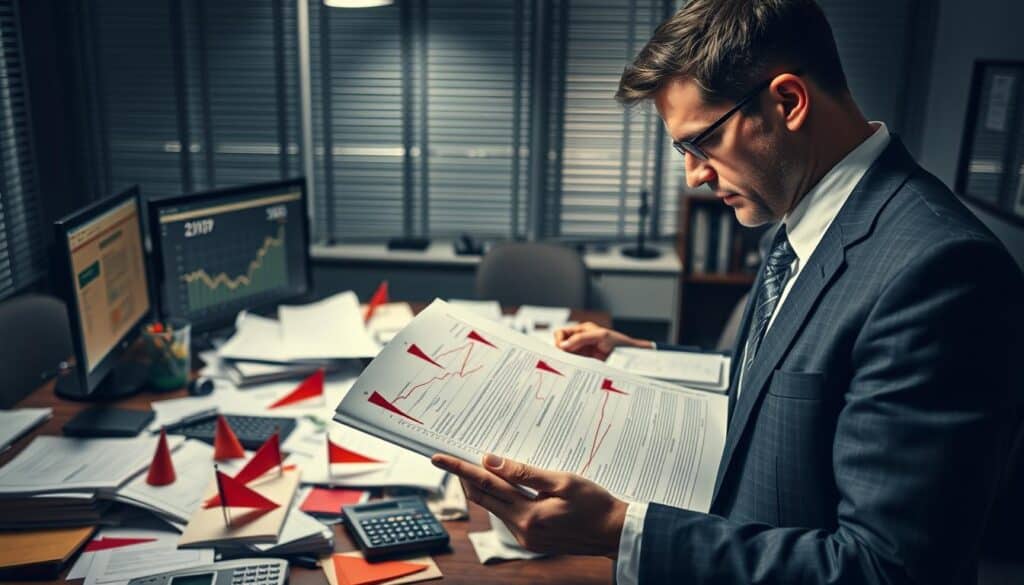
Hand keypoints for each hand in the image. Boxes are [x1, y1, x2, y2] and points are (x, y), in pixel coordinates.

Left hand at [431, 453, 626, 557]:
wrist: (615, 532)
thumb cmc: (595, 504)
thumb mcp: (562, 481)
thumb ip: (524, 472)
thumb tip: (491, 461)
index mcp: (528, 516)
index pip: (485, 486)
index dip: (459, 469)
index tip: (440, 457)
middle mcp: (522, 530)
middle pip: (482, 499)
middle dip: (465, 476)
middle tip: (452, 456)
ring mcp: (526, 538)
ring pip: (494, 506)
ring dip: (485, 486)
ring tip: (480, 462)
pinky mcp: (532, 539)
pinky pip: (508, 514)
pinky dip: (501, 497)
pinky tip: (504, 482)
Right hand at [553, 322, 652, 360]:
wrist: (631, 357)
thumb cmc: (619, 342)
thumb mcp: (601, 336)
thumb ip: (580, 339)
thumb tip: (562, 345)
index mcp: (582, 330)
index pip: (561, 333)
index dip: (559, 340)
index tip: (561, 349)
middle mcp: (580, 340)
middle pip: (561, 345)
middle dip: (560, 351)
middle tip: (563, 359)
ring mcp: (583, 352)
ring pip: (566, 356)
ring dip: (566, 360)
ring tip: (569, 365)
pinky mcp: (586, 362)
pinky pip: (574, 364)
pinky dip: (572, 366)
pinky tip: (574, 369)